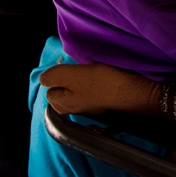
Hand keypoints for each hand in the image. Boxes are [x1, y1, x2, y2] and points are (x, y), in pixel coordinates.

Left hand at [39, 63, 160, 116]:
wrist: (132, 91)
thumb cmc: (100, 83)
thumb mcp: (72, 75)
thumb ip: (54, 76)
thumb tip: (42, 79)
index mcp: (64, 104)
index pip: (49, 93)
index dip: (54, 78)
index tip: (64, 68)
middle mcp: (75, 109)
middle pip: (62, 96)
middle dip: (64, 83)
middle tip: (74, 69)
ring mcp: (91, 106)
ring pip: (77, 94)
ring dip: (78, 83)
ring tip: (86, 71)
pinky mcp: (105, 101)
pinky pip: (91, 93)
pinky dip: (92, 85)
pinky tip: (99, 77)